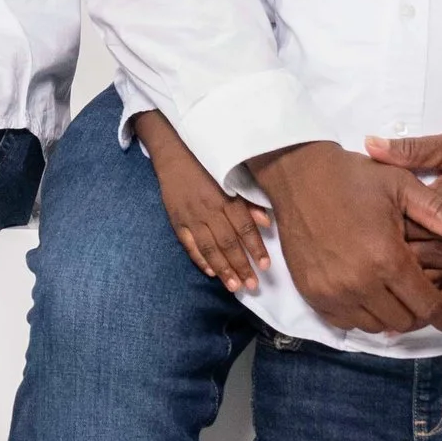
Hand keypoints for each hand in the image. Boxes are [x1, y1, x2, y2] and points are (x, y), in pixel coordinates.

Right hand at [133, 109, 270, 295]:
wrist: (174, 154)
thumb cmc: (208, 164)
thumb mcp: (232, 176)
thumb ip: (249, 200)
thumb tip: (268, 223)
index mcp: (225, 196)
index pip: (243, 226)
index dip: (255, 247)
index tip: (266, 265)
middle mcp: (208, 208)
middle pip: (227, 242)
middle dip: (241, 266)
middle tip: (252, 285)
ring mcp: (191, 216)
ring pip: (208, 248)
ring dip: (222, 269)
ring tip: (234, 286)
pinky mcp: (177, 220)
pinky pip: (189, 244)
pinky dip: (200, 259)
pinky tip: (211, 272)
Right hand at [251, 140, 441, 336]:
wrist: (299, 175)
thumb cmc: (354, 177)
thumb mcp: (401, 186)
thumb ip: (439, 213)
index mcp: (387, 258)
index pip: (427, 306)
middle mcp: (360, 282)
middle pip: (404, 322)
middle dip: (420, 314)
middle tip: (423, 297)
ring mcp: (333, 291)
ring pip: (376, 326)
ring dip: (392, 316)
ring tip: (396, 295)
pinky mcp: (312, 293)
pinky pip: (346, 322)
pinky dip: (363, 315)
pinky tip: (369, 295)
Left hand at [364, 127, 441, 304]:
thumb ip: (409, 151)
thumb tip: (368, 145)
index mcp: (441, 209)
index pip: (394, 229)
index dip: (370, 231)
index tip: (352, 228)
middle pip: (403, 261)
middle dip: (378, 261)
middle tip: (354, 260)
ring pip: (422, 286)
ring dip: (397, 288)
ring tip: (367, 289)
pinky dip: (428, 308)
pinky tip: (405, 315)